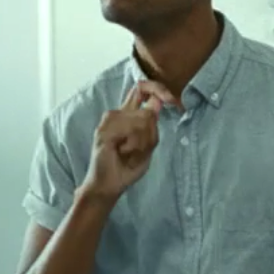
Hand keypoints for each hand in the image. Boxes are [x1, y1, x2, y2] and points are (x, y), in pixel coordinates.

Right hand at [83, 81, 179, 198]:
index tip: (171, 100)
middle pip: (148, 112)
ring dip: (141, 144)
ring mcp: (109, 121)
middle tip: (139, 151)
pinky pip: (130, 131)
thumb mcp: (148, 145)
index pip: (141, 88)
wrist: (110, 185)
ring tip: (128, 154)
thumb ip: (151, 125)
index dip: (158, 89)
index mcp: (129, 114)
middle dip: (150, 136)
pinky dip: (132, 147)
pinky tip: (121, 153)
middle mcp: (118, 114)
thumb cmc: (128, 166)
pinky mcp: (102, 131)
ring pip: (141, 121)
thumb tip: (159, 102)